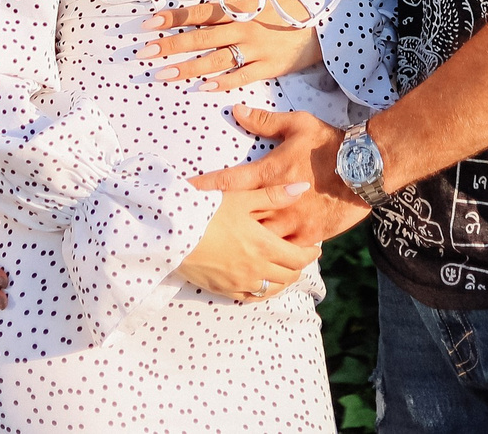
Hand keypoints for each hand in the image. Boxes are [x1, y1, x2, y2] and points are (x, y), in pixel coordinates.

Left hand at [142, 0, 321, 89]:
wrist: (323, 24)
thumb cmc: (287, 8)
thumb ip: (232, 4)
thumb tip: (201, 10)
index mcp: (240, 7)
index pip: (199, 12)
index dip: (173, 17)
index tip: (148, 23)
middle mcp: (244, 27)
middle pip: (201, 37)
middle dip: (170, 45)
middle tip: (144, 52)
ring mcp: (256, 49)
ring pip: (215, 59)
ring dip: (187, 67)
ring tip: (163, 74)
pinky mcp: (267, 67)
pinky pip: (240, 77)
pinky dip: (221, 82)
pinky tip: (201, 87)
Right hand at [176, 184, 319, 300]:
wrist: (173, 232)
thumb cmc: (207, 209)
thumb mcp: (241, 197)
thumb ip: (274, 195)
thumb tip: (302, 189)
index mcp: (264, 246)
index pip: (299, 258)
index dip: (310, 254)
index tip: (314, 248)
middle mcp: (256, 269)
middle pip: (289, 276)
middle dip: (298, 267)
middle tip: (299, 257)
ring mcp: (239, 282)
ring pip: (272, 289)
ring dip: (283, 280)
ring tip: (283, 269)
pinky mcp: (223, 289)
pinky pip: (251, 297)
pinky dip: (262, 291)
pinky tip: (261, 282)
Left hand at [187, 105, 368, 243]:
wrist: (367, 166)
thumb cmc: (330, 143)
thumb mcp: (297, 125)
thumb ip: (265, 121)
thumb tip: (237, 111)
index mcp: (270, 173)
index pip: (229, 182)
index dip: (205, 188)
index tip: (185, 193)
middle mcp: (278, 200)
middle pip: (241, 218)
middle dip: (223, 223)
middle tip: (200, 228)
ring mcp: (294, 221)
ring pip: (262, 237)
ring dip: (248, 240)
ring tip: (228, 248)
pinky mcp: (310, 235)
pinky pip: (287, 251)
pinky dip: (275, 254)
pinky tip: (263, 261)